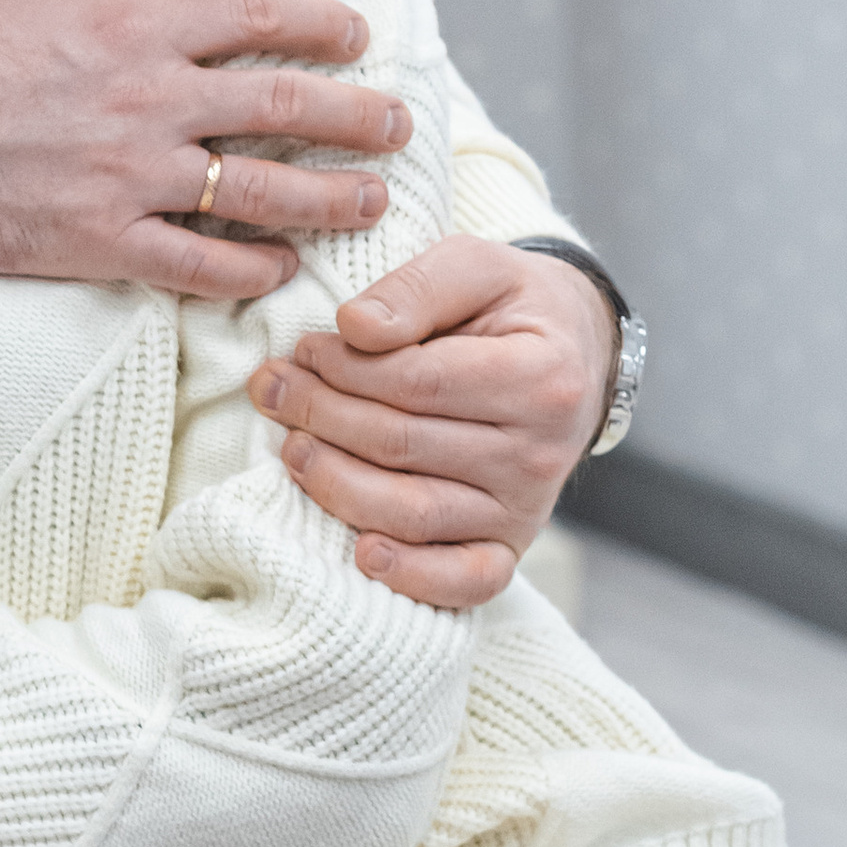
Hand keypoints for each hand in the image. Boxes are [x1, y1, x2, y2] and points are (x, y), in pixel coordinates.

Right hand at [0, 0, 409, 302]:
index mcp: (132, 27)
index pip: (258, 19)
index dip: (324, 25)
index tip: (359, 35)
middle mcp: (145, 103)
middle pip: (284, 108)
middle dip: (356, 117)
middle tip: (398, 125)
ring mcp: (126, 178)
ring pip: (260, 193)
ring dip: (329, 198)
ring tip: (371, 201)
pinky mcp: (97, 241)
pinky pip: (199, 264)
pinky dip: (251, 268)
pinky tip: (283, 267)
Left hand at [250, 237, 612, 610]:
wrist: (576, 355)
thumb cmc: (512, 307)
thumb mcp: (477, 265)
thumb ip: (417, 288)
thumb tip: (354, 328)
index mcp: (540, 376)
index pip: (417, 382)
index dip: (345, 368)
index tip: (302, 349)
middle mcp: (540, 452)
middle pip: (402, 445)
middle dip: (321, 415)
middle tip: (271, 388)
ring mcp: (527, 507)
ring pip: (415, 512)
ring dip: (336, 484)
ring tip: (291, 447)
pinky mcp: (511, 544)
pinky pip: (467, 581)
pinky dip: (413, 577)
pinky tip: (361, 553)